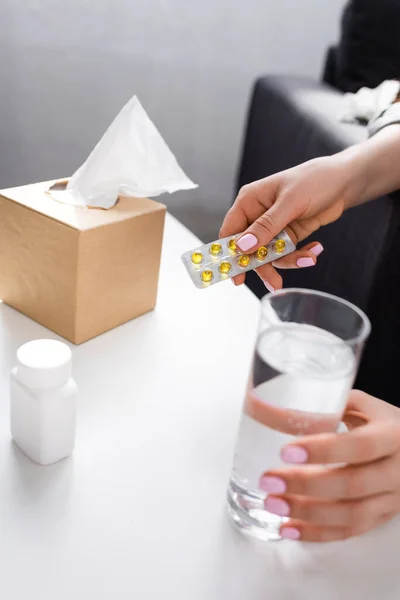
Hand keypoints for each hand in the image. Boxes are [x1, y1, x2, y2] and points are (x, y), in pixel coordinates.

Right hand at [220, 155, 354, 289]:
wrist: (344, 181)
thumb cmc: (314, 180)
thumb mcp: (290, 203)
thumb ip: (266, 226)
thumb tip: (242, 246)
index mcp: (250, 201)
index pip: (231, 231)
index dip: (230, 253)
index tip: (236, 275)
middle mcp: (258, 215)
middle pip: (250, 248)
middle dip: (263, 265)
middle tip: (274, 282)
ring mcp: (274, 227)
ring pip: (270, 255)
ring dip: (288, 261)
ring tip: (308, 259)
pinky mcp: (289, 235)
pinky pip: (287, 253)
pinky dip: (300, 255)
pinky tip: (315, 249)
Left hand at [259, 390, 399, 541]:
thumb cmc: (380, 422)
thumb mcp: (357, 405)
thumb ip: (318, 407)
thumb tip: (260, 406)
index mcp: (392, 435)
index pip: (360, 447)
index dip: (324, 451)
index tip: (287, 451)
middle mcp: (397, 471)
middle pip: (353, 485)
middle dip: (306, 485)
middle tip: (269, 479)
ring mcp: (392, 499)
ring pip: (352, 515)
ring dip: (307, 513)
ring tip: (272, 504)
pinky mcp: (382, 518)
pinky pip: (350, 532)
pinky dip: (316, 534)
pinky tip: (288, 528)